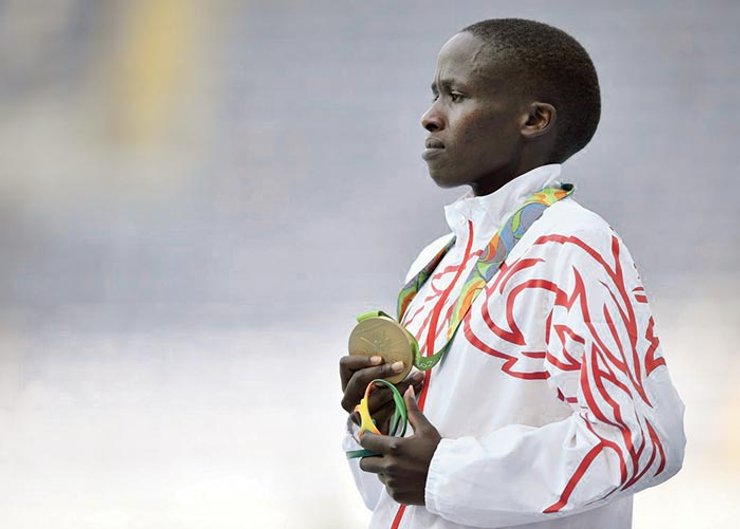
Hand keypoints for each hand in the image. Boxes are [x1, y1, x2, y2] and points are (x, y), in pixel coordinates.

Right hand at [339, 355, 422, 432]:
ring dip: (400, 386)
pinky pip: (387, 410)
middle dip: (382, 371)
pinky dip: (403, 399)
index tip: (380, 358)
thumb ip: (380, 367)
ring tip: (415, 378)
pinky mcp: (370, 424)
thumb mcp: (374, 379)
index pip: (345, 364)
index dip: (361, 359)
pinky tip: (414, 390)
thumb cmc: (378, 396)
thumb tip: (404, 351)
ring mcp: (357, 412)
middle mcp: (348, 397)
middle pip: (360, 379)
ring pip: (377, 396)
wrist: (380, 425)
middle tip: (400, 365)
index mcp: (347, 381)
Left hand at [358, 386, 441, 504]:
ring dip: (384, 470)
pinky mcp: (396, 495)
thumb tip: (408, 390)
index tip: (370, 437)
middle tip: (381, 453)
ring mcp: (392, 482)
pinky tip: (407, 477)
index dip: (365, 438)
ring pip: (378, 475)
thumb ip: (412, 410)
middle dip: (370, 457)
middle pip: (364, 463)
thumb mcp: (426, 429)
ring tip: (401, 465)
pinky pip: (388, 487)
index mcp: (394, 447)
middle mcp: (389, 466)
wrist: (451, 479)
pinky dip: (393, 482)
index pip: (365, 442)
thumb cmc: (438, 452)